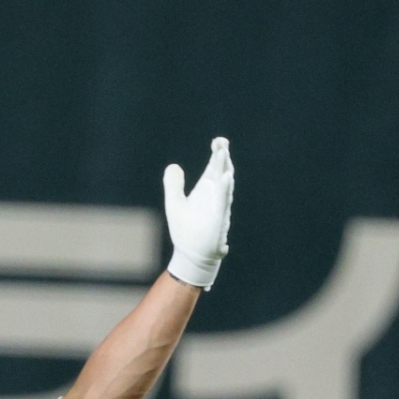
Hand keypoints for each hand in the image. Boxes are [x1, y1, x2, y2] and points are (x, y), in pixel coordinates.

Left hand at [163, 136, 233, 290]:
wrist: (191, 256)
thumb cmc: (186, 232)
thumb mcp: (174, 204)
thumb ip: (173, 185)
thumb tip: (174, 166)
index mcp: (206, 190)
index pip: (214, 167)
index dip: (217, 153)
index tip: (217, 141)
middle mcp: (215, 196)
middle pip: (222, 171)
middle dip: (222, 157)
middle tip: (221, 142)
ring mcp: (218, 207)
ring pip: (225, 184)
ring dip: (224, 168)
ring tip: (223, 153)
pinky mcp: (219, 220)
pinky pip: (223, 202)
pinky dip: (225, 190)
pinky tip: (226, 178)